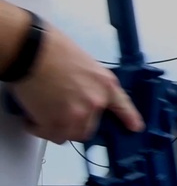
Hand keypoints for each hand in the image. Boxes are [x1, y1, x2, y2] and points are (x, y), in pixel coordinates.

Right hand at [6, 24, 143, 143]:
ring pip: (69, 135)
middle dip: (74, 124)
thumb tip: (83, 96)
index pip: (122, 106)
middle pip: (89, 129)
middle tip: (60, 114)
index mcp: (106, 85)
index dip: (129, 118)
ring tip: (43, 113)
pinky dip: (39, 128)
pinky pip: (49, 134)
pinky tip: (33, 117)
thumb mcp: (86, 65)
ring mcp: (76, 114)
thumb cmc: (53, 50)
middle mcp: (95, 102)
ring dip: (56, 128)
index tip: (135, 127)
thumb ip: (90, 85)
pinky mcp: (55, 122)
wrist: (32, 50)